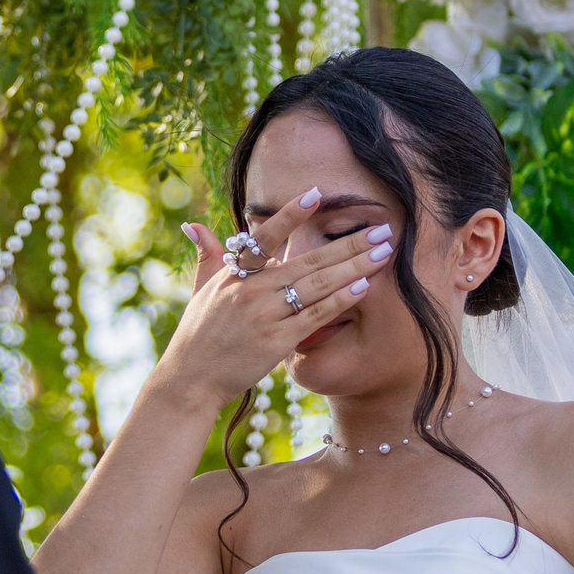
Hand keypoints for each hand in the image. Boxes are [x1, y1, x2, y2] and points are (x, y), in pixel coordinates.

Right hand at [159, 189, 393, 403]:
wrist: (189, 380)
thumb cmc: (198, 336)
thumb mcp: (200, 290)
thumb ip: (206, 255)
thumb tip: (194, 224)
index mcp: (236, 274)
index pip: (267, 237)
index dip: (291, 215)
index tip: (317, 194)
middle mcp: (251, 290)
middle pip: (309, 260)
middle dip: (349, 243)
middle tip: (382, 228)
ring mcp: (264, 314)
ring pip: (318, 284)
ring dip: (355, 266)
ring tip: (384, 252)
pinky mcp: (276, 341)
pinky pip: (315, 316)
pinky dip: (340, 300)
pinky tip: (364, 286)